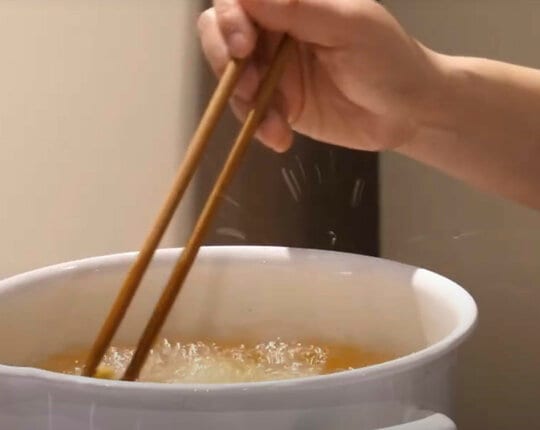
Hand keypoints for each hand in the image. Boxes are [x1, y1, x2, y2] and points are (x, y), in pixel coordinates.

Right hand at [198, 0, 444, 152]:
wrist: (408, 114)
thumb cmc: (389, 60)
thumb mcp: (350, 26)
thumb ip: (299, 7)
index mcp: (294, 1)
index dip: (229, 18)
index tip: (243, 46)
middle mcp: (277, 30)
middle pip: (222, 33)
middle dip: (226, 61)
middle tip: (250, 87)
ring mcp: (275, 69)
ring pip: (231, 77)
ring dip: (244, 101)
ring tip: (274, 121)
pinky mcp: (278, 104)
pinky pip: (249, 111)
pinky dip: (258, 126)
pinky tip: (280, 137)